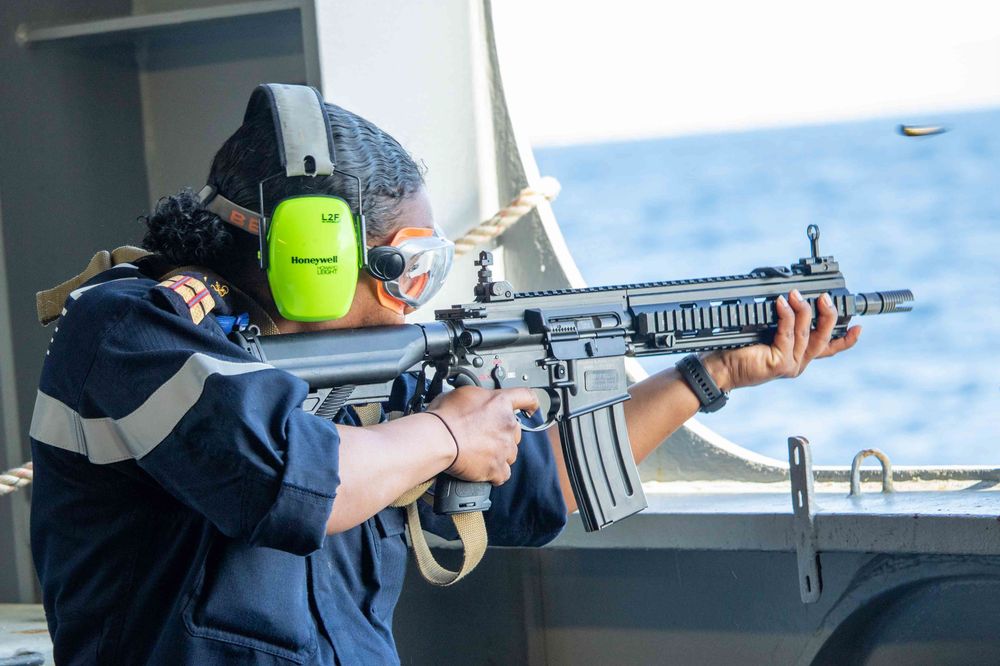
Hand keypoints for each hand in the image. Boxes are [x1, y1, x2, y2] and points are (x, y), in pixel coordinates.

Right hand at [427, 386, 538, 485]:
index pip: (527, 397)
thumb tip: (475, 401)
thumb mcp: (462, 394)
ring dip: (499, 454)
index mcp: (500, 403)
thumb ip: (478, 397)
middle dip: (502, 435)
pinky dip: (494, 473)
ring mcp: (504, 448)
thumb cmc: (445, 416)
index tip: (531, 407)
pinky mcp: (497, 467)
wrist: (438, 439)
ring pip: (510, 453)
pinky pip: (503, 474)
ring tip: (480, 453)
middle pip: (515, 431)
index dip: (530, 403)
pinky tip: (482, 469)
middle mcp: (508, 425)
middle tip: (483, 436)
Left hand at [707, 289, 861, 390]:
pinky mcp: (780, 364)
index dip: (846, 339)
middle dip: (828, 315)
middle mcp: (798, 363)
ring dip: (804, 311)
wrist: (718, 368)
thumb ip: (781, 323)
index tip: (859, 327)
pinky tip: (781, 304)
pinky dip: (786, 316)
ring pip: (807, 334)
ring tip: (796, 294)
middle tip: (825, 297)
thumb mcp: (765, 333)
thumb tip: (791, 298)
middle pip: (823, 339)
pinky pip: (788, 334)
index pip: (828, 349)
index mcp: (798, 356)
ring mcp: (790, 365)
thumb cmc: (736, 348)